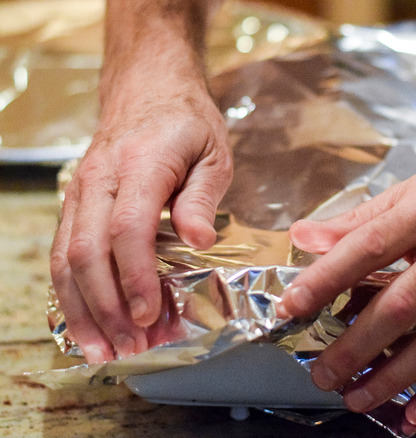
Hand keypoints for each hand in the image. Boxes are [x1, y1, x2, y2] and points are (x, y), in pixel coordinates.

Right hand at [49, 77, 232, 362]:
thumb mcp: (213, 152)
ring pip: (66, 258)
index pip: (127, 228)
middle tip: (131, 347)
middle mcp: (99, 180)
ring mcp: (80, 192)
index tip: (150, 314)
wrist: (147, 87)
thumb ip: (202, 197)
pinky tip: (85, 323)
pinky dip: (71, 292)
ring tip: (103, 350)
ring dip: (83, 309)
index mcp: (140, 165)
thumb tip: (199, 241)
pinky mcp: (75, 203)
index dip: (135, 277)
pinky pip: (62, 252)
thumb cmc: (186, 121)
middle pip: (87, 251)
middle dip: (107, 306)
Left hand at [284, 151, 415, 428]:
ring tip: (359, 396)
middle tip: (323, 373)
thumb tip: (303, 237)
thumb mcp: (413, 192)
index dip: (326, 279)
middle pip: (403, 304)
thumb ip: (358, 219)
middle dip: (357, 347)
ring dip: (396, 377)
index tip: (291, 306)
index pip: (369, 246)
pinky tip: (415, 406)